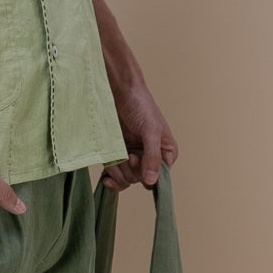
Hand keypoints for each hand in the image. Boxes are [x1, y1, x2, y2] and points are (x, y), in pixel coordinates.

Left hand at [100, 75, 177, 190]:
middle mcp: (150, 158)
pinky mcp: (118, 155)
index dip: (146, 174)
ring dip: (119, 170)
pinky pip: (116, 176)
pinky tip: (107, 177)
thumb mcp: (151, 131)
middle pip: (140, 180)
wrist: (120, 90)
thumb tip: (151, 182)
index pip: (159, 178)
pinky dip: (112, 178)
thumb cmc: (141, 105)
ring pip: (126, 179)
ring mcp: (133, 157)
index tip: (136, 159)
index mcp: (165, 154)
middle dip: (131, 170)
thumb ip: (152, 157)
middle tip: (128, 154)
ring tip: (118, 154)